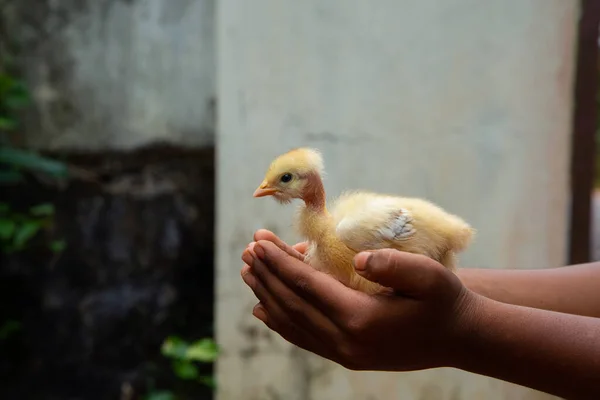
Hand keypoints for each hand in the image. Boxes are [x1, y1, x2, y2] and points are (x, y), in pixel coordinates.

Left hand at [240, 230, 480, 370]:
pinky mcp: (348, 357)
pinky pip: (304, 338)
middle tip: (247, 250)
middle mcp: (346, 341)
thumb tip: (357, 257)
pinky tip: (264, 310)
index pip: (306, 285)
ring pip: (293, 322)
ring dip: (268, 295)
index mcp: (361, 318)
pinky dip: (281, 322)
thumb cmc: (445, 301)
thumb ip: (393, 265)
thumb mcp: (429, 276)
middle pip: (293, 303)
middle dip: (267, 275)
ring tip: (249, 272)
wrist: (460, 338)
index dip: (279, 261)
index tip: (258, 240)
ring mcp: (345, 353)